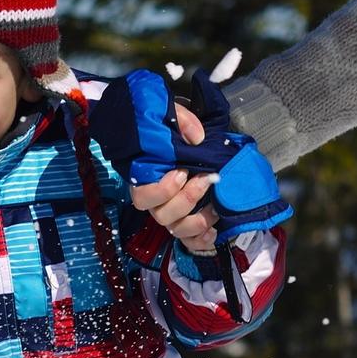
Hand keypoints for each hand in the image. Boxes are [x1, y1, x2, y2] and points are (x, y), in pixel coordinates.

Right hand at [128, 103, 221, 256]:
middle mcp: (156, 201)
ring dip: (196, 222)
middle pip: (162, 215)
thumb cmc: (172, 132)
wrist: (181, 142)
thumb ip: (182, 121)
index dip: (162, 190)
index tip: (182, 172)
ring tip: (214, 209)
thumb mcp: (173, 116)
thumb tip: (196, 137)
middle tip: (205, 180)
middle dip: (186, 200)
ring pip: (176, 229)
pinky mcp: (187, 222)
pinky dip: (201, 240)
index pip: (142, 196)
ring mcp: (171, 213)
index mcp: (146, 179)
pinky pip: (189, 240)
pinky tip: (213, 231)